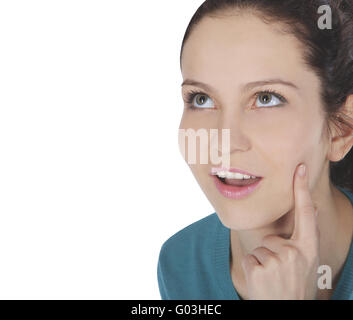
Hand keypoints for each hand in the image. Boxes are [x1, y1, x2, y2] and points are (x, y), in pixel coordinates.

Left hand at [241, 163, 319, 299]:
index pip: (305, 214)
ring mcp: (276, 262)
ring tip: (273, 278)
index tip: (299, 169)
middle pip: (270, 237)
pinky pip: (250, 258)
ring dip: (262, 261)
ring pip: (259, 248)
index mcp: (308, 249)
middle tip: (280, 272)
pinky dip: (253, 268)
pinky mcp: (258, 270)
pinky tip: (263, 281)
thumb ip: (304, 238)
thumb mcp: (307, 262)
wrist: (287, 310)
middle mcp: (294, 253)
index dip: (302, 190)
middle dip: (271, 252)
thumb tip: (310, 208)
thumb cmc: (294, 285)